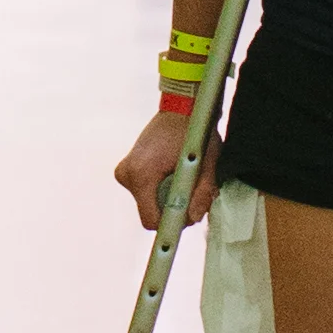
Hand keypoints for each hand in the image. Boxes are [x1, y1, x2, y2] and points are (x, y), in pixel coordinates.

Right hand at [115, 105, 207, 233]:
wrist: (181, 107)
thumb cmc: (194, 132)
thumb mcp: (206, 164)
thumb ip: (201, 194)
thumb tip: (193, 218)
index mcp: (142, 174)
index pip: (151, 220)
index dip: (170, 225)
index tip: (188, 218)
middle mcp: (128, 174)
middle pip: (151, 212)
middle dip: (173, 210)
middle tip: (193, 194)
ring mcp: (125, 171)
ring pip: (149, 202)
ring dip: (168, 199)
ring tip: (185, 180)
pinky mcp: (128, 168)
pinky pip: (146, 191)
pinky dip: (161, 190)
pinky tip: (174, 175)